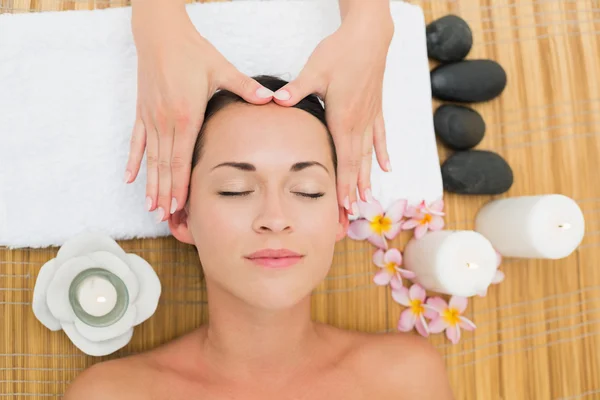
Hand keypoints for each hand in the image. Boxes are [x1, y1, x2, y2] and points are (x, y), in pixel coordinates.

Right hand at [125, 4, 273, 221]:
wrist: (161, 35)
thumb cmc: (193, 52)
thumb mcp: (222, 69)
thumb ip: (246, 88)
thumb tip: (271, 99)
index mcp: (186, 116)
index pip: (181, 160)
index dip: (179, 186)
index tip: (178, 207)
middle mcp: (166, 122)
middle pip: (165, 166)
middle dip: (165, 194)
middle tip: (165, 218)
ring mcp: (151, 118)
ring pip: (150, 159)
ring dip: (150, 185)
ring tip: (150, 208)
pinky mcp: (142, 112)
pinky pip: (137, 142)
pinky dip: (134, 162)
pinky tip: (130, 179)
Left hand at [272, 11, 393, 214]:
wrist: (369, 36)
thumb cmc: (342, 51)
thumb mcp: (315, 70)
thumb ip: (296, 89)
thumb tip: (276, 100)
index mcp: (343, 118)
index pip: (343, 160)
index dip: (343, 185)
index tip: (343, 206)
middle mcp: (359, 123)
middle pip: (356, 164)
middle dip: (353, 191)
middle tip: (351, 214)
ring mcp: (370, 117)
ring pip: (369, 154)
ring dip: (367, 178)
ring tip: (367, 199)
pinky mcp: (376, 109)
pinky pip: (380, 136)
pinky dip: (383, 153)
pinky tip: (387, 167)